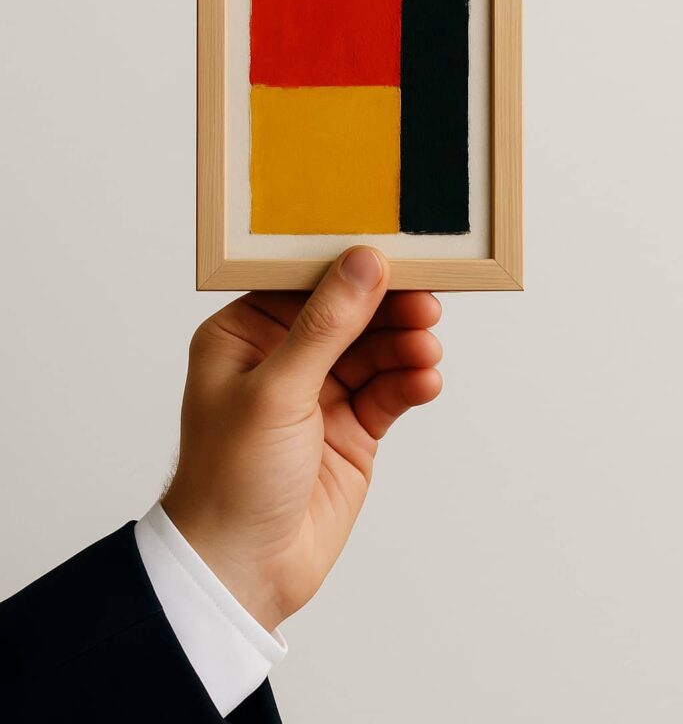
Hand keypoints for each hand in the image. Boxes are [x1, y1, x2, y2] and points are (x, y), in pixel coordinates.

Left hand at [162, 246, 441, 631]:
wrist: (243, 570)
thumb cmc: (230, 479)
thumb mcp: (276, 390)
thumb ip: (325, 326)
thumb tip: (364, 264)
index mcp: (244, 335)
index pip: (304, 284)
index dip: (349, 269)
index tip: (393, 256)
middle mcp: (282, 359)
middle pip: (348, 314)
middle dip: (387, 309)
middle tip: (426, 302)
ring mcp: (320, 394)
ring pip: (375, 351)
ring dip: (405, 346)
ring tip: (426, 350)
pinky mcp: (351, 429)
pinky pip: (389, 392)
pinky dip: (410, 383)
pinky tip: (425, 380)